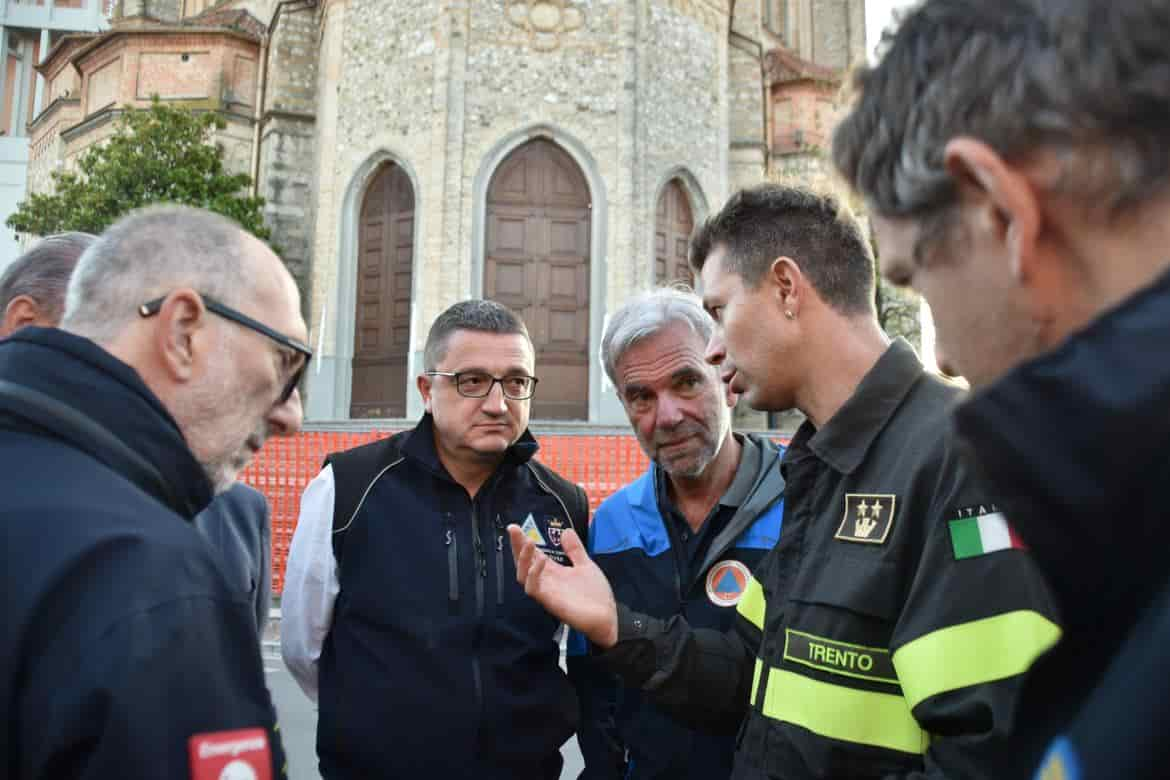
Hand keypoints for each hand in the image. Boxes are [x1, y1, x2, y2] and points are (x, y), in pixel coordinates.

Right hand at [507, 526, 619, 648]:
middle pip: (523, 563)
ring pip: (522, 576)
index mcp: (553, 572)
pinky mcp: (550, 602)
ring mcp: (546, 592)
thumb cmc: (595, 596)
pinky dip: (534, 574)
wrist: (608, 618)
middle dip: (516, 546)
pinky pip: (533, 589)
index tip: (515, 527)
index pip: (532, 555)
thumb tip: (566, 531)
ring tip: (529, 542)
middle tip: (513, 529)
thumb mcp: (585, 566)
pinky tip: (542, 561)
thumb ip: (574, 550)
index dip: (522, 541)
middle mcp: (546, 581)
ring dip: (523, 558)